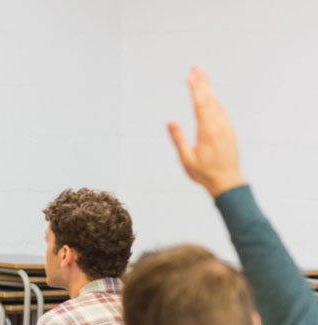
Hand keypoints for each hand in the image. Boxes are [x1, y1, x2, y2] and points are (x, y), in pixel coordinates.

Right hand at [167, 66, 245, 196]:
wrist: (227, 182)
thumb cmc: (204, 173)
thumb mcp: (186, 158)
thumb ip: (178, 138)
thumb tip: (170, 121)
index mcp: (207, 130)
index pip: (200, 103)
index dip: (194, 88)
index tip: (189, 75)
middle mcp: (219, 125)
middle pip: (209, 98)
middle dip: (202, 81)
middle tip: (196, 66)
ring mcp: (226, 127)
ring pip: (217, 103)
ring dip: (209, 89)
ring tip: (202, 78)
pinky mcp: (230, 131)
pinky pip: (222, 111)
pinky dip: (214, 101)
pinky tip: (211, 98)